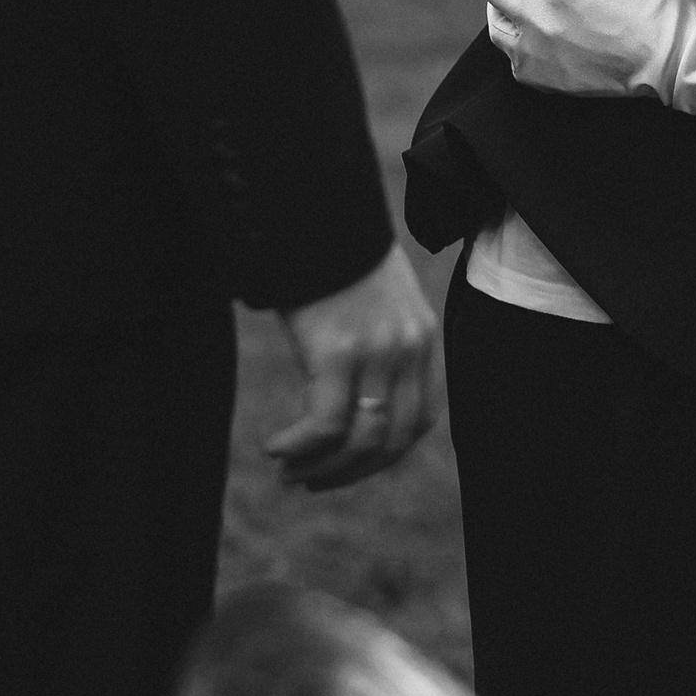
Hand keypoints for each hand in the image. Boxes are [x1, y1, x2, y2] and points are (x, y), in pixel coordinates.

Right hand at [265, 244, 440, 489]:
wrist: (319, 214)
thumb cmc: (333, 255)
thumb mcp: (373, 300)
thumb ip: (375, 341)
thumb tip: (349, 390)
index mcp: (420, 339)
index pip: (419, 421)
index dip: (384, 455)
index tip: (347, 467)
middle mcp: (408, 349)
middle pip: (391, 440)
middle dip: (350, 472)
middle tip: (308, 482)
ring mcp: (377, 352)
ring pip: (359, 440)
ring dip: (321, 467)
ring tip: (286, 470)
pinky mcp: (339, 351)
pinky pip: (326, 423)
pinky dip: (300, 446)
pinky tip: (275, 446)